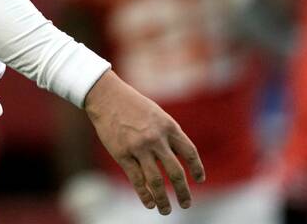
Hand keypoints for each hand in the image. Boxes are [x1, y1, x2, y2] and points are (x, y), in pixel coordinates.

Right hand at [82, 70, 204, 214]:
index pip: (189, 152)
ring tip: (166, 210)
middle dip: (183, 192)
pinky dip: (145, 194)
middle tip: (186, 204)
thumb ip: (168, 134)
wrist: (107, 97)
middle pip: (176, 172)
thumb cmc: (133, 105)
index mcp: (169, 126)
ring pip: (156, 180)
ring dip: (163, 199)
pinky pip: (137, 180)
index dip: (197, 168)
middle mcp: (156, 139)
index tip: (200, 180)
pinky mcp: (122, 154)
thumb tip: (178, 157)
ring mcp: (139, 147)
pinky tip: (149, 203)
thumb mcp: (157, 114)